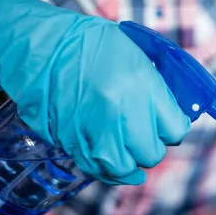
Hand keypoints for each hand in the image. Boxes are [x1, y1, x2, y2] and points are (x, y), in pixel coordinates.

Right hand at [0, 0, 189, 184]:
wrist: (40, 45)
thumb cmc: (89, 44)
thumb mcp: (135, 55)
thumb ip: (155, 89)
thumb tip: (170, 114)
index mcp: (142, 84)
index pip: (175, 129)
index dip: (173, 129)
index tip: (168, 126)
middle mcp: (120, 110)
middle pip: (151, 153)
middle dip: (151, 148)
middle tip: (145, 138)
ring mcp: (94, 129)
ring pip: (124, 168)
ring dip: (130, 166)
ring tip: (131, 159)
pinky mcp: (71, 141)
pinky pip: (97, 169)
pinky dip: (107, 171)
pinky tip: (112, 165)